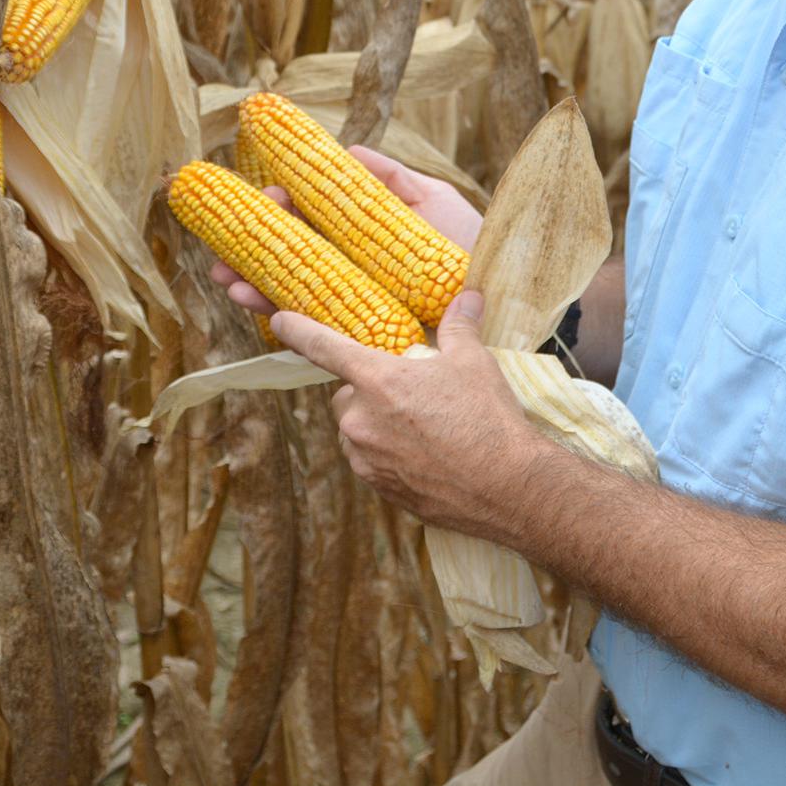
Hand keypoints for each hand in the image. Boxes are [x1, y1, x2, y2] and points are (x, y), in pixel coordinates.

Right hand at [214, 144, 484, 316]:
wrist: (505, 302)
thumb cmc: (474, 249)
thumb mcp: (434, 202)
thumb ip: (390, 180)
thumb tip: (346, 152)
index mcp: (367, 239)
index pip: (313, 223)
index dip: (283, 212)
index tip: (264, 197)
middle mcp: (355, 272)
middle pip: (291, 258)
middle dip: (251, 251)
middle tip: (220, 242)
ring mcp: (355, 306)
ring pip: (290, 294)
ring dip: (251, 284)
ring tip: (224, 278)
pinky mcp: (360, 339)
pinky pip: (310, 330)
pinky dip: (277, 319)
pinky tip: (255, 305)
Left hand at [271, 291, 544, 537]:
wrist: (508, 488)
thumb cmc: (488, 419)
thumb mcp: (474, 362)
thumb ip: (459, 327)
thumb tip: (467, 297)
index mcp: (378, 381)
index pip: (323, 347)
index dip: (297, 330)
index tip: (277, 320)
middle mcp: (361, 420)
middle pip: (347, 395)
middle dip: (370, 391)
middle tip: (413, 393)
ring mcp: (366, 459)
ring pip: (358, 431)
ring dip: (378, 425)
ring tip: (424, 427)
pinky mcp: (379, 489)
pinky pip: (371, 461)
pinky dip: (389, 454)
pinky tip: (426, 455)